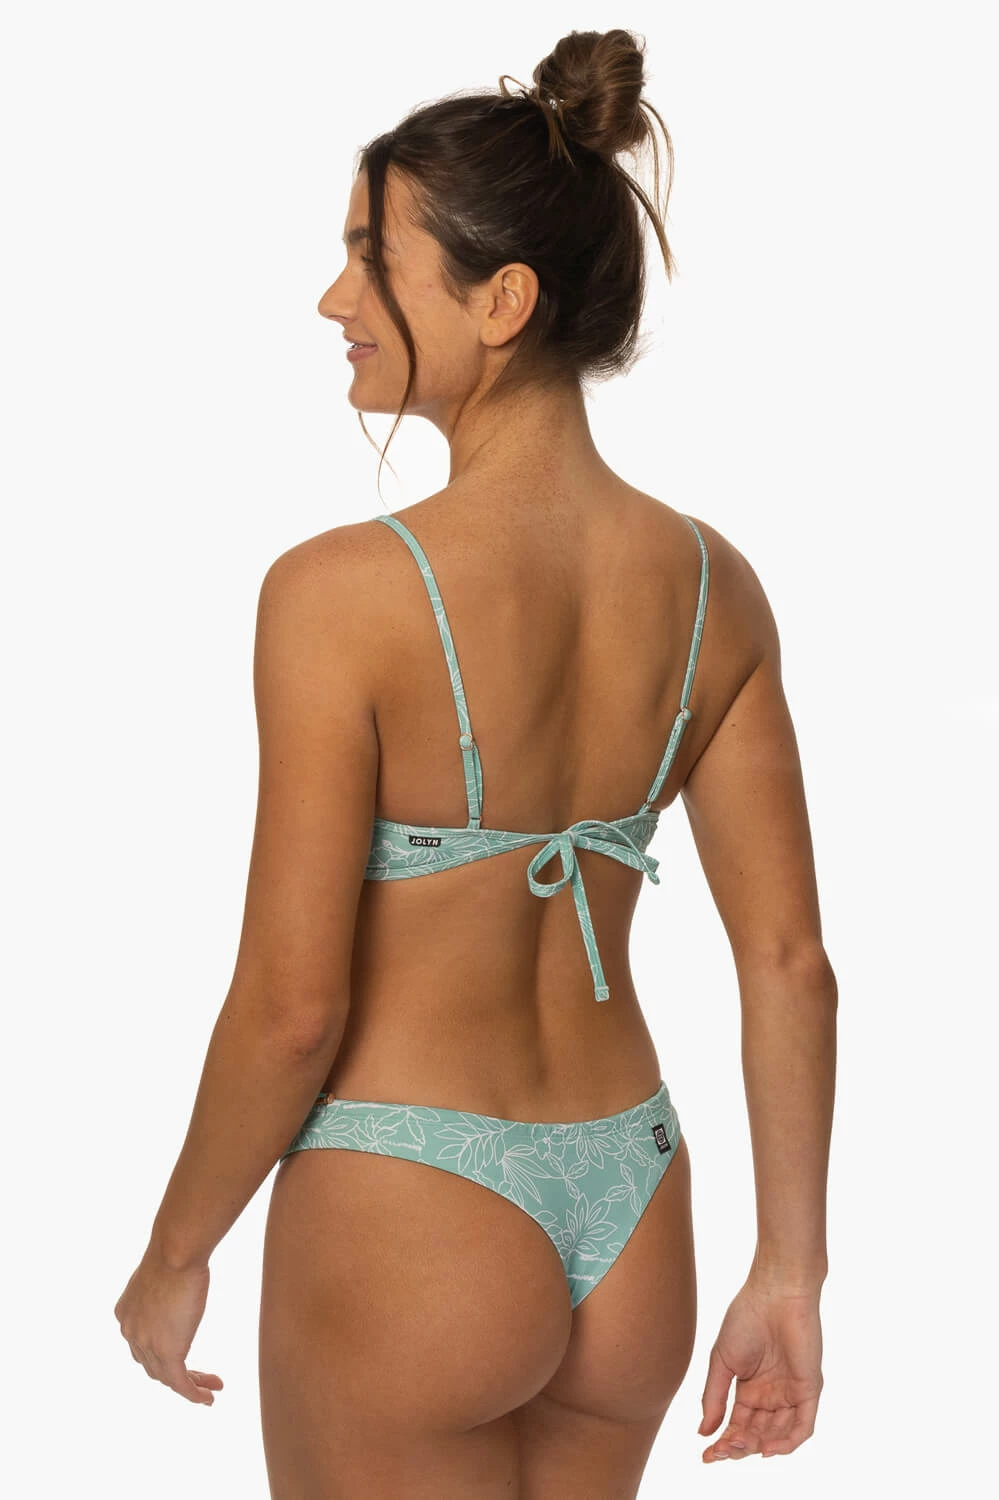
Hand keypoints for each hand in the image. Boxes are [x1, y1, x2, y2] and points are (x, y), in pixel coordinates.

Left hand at [113, 1243, 223, 1405]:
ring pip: (168, 1378)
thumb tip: (179, 1286)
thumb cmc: (176, 1251)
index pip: (142, 1346)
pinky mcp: (168, 1351)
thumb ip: (165, 1290)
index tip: (185, 1353)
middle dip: (177, 1374)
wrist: (176, 1251)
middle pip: (153, 1366)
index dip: (162, 1356)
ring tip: (211, 1389)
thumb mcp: (162, 1274)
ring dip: (191, 1386)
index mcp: (126, 1314)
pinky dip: (194, 1393)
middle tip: (201, 1378)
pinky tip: (209, 1398)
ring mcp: (147, 1344)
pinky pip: (180, 1383)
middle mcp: (131, 1332)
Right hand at [698, 1280, 822, 1460]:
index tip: (706, 1455)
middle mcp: (772, 1395)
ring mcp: (791, 1393)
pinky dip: (787, 1443)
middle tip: (721, 1451)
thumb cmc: (746, 1318)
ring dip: (758, 1447)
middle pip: (756, 1435)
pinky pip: (803, 1426)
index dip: (723, 1443)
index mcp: (750, 1388)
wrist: (774, 1293)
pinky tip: (766, 1449)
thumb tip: (704, 1432)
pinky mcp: (810, 1389)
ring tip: (738, 1446)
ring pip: (777, 1436)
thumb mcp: (722, 1361)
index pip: (738, 1425)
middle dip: (738, 1447)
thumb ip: (714, 1397)